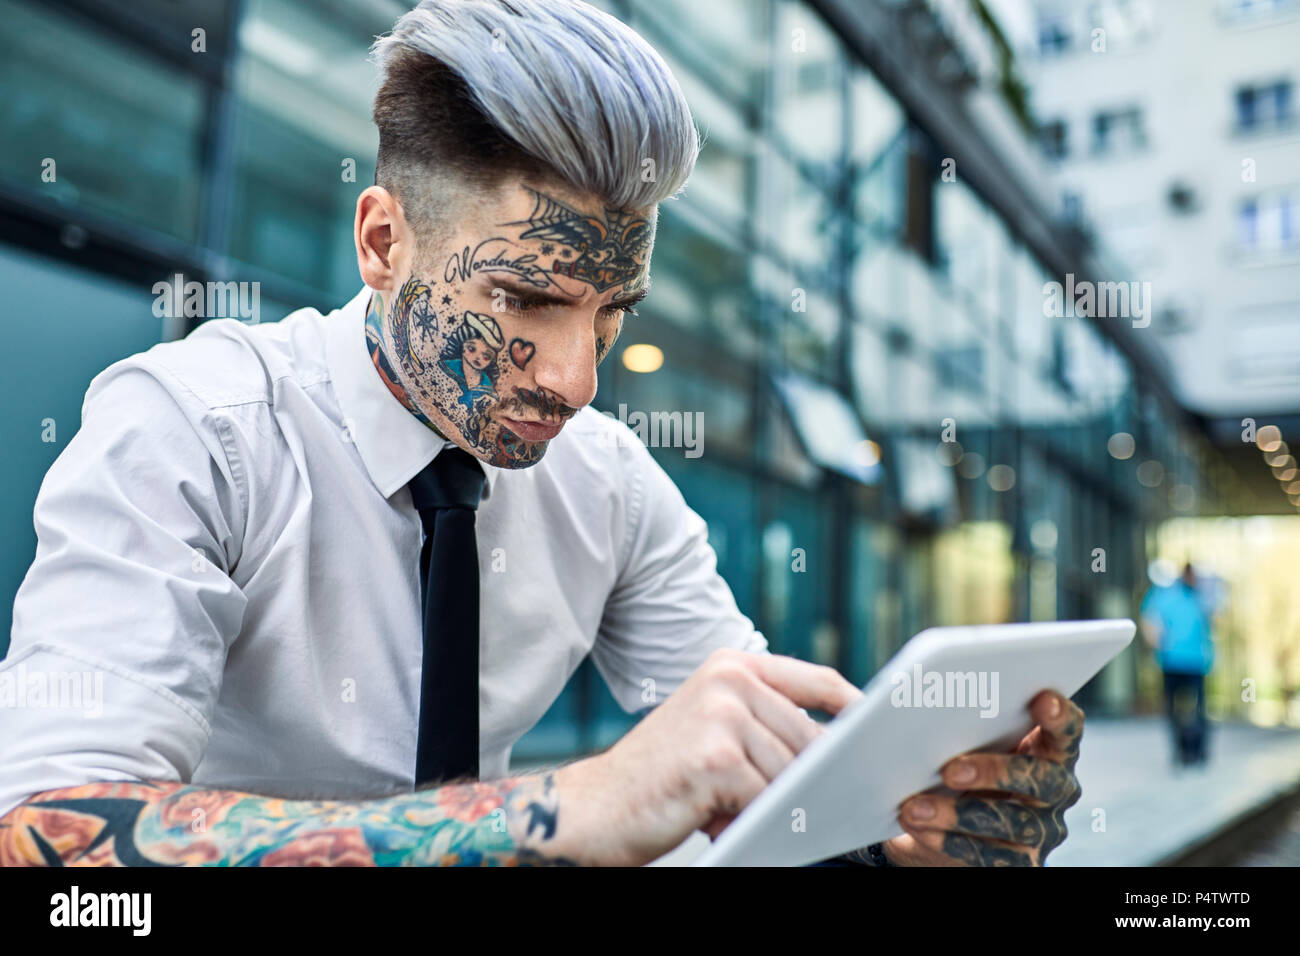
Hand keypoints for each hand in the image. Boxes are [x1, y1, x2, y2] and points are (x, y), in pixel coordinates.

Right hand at [553, 648, 860, 865]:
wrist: (595, 807)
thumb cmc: (661, 775)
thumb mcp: (713, 729)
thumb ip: (765, 724)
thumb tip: (838, 752)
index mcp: (731, 665)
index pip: (816, 680)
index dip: (854, 709)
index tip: (881, 733)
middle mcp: (729, 680)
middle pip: (810, 737)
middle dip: (810, 778)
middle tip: (798, 805)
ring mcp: (722, 716)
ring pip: (790, 773)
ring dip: (773, 805)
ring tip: (732, 813)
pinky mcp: (715, 758)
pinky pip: (766, 800)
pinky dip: (753, 820)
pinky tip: (719, 822)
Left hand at [880, 690, 1083, 865]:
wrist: (929, 830)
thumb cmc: (940, 767)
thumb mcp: (948, 738)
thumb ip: (949, 717)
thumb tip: (910, 691)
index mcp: (1043, 748)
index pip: (1066, 729)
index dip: (1059, 713)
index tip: (1037, 695)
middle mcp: (1053, 790)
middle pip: (1043, 778)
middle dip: (996, 770)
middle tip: (949, 767)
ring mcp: (1038, 831)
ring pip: (1010, 822)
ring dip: (957, 813)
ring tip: (911, 806)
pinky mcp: (1016, 865)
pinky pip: (988, 856)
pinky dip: (949, 842)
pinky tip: (916, 830)